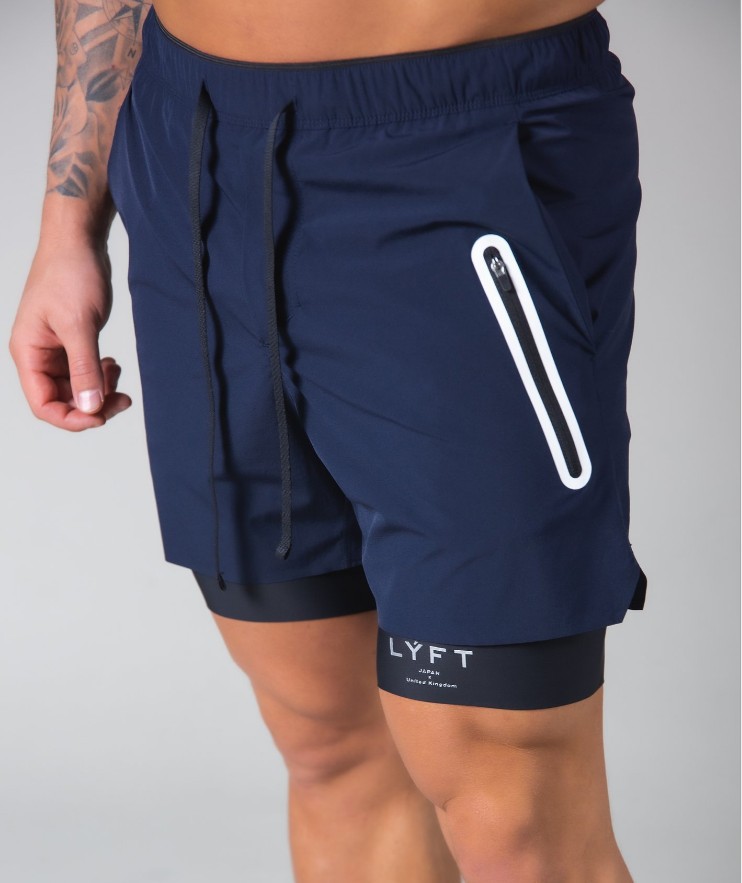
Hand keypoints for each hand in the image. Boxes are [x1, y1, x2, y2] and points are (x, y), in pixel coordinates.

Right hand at [9, 239, 131, 430]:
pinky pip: (85, 370)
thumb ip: (84, 368)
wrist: (80, 241)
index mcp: (28, 353)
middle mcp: (38, 355)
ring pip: (77, 387)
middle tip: (123, 399)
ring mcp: (55, 349)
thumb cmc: (70, 273)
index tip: (100, 416)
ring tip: (118, 374)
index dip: (71, 418)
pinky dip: (101, 373)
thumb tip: (89, 407)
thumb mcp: (79, 325)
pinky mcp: (73, 340)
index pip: (43, 404)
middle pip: (62, 400)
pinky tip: (114, 363)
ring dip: (99, 389)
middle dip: (92, 404)